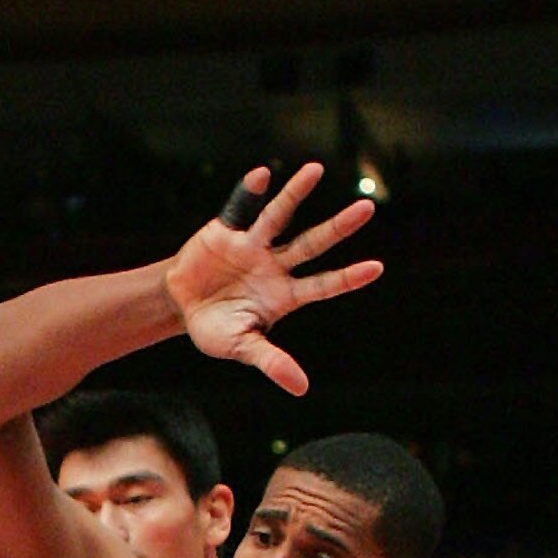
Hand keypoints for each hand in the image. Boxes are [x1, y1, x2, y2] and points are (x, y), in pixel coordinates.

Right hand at [162, 164, 382, 397]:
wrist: (180, 305)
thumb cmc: (216, 329)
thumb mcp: (242, 347)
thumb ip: (272, 362)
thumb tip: (301, 387)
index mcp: (284, 295)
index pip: (322, 285)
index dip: (347, 277)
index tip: (377, 267)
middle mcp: (275, 265)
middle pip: (312, 244)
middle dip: (338, 228)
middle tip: (367, 208)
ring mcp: (253, 245)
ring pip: (280, 216)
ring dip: (296, 194)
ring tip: (315, 170)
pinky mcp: (228, 230)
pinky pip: (241, 207)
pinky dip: (250, 192)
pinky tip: (263, 176)